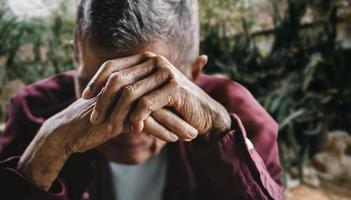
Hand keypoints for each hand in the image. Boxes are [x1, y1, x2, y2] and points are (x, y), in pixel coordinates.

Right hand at [17, 96, 192, 190]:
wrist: (69, 131)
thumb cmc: (95, 121)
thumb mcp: (117, 112)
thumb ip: (135, 108)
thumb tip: (154, 113)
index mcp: (128, 84)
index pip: (157, 92)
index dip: (175, 104)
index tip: (191, 115)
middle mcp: (126, 89)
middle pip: (160, 99)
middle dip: (181, 114)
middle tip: (198, 124)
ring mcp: (120, 101)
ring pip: (155, 111)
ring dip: (175, 124)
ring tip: (192, 135)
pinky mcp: (115, 115)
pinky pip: (143, 123)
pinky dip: (160, 131)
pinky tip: (173, 139)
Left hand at [83, 52, 230, 140]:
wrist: (203, 114)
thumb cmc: (172, 106)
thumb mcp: (148, 94)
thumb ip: (129, 89)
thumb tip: (97, 95)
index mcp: (146, 59)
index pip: (112, 65)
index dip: (95, 81)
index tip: (84, 97)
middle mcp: (154, 61)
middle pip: (117, 79)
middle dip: (102, 101)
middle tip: (94, 119)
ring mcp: (165, 72)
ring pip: (130, 93)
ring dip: (117, 114)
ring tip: (109, 129)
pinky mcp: (174, 87)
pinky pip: (147, 104)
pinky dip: (137, 118)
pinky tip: (133, 130)